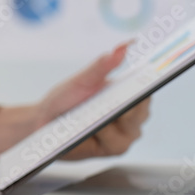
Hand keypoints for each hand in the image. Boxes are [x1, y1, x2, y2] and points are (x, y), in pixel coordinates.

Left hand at [32, 42, 151, 159]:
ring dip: (110, 120)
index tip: (150, 76)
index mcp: (128, 94)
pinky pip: (115, 142)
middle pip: (141, 110)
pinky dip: (102, 134)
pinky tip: (89, 129)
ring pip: (130, 127)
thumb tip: (125, 45)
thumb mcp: (82, 80)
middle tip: (116, 100)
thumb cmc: (65, 99)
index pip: (146, 87)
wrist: (44, 123)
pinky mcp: (115, 149)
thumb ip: (102, 65)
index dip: (150, 82)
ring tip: (92, 115)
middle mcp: (133, 115)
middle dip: (127, 104)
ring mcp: (126, 134)